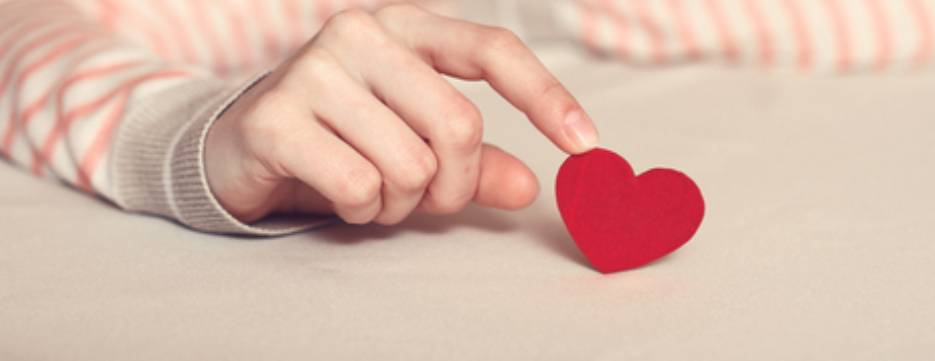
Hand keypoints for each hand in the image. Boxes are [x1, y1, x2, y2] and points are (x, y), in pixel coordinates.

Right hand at [205, 4, 598, 224]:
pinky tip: (339, 195)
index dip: (546, 96)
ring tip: (372, 191)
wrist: (239, 143)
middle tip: (426, 198)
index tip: (585, 144)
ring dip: (401, 203)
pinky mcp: (277, 118)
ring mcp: (315, 71)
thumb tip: (531, 186)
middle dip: (452, 185)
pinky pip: (360, 187)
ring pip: (409, 166)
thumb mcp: (414, 142)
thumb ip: (474, 162)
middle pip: (457, 126)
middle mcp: (362, 34)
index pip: (492, 49)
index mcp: (405, 27)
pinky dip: (361, 211)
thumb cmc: (340, 137)